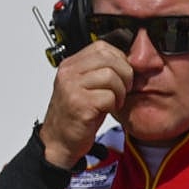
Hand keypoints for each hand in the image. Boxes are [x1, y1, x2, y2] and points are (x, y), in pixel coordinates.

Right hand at [38, 37, 133, 168]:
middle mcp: (68, 73)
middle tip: (122, 88)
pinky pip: (109, 96)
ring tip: (114, 101)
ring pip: (110, 75)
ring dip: (120, 91)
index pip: (102, 47)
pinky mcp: (79, 104)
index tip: (121, 74)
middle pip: (109, 58)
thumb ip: (99, 70)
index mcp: (70, 65)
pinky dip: (114, 105)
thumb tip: (128, 59)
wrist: (59, 140)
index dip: (119, 59)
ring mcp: (71, 88)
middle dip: (124, 74)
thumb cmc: (75, 114)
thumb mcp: (85, 86)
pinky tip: (106, 110)